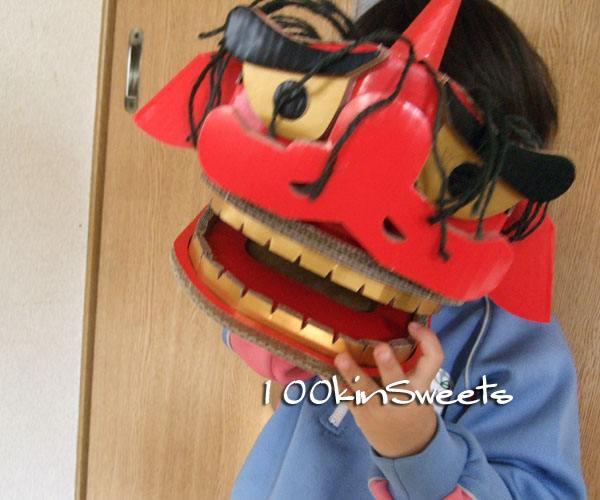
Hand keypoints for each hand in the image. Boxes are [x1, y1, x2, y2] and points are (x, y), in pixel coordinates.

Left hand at [334, 322, 443, 458]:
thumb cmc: (413, 404)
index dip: (428, 340)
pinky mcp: (361, 413)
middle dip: (389, 366)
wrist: (407, 445)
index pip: (434, 360)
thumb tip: (401, 325)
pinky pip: (346, 398)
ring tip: (340, 357)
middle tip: (381, 349)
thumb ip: (413, 363)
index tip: (413, 325)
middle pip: (397, 380)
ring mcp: (380, 407)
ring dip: (351, 373)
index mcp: (421, 385)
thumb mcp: (421, 386)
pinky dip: (334, 383)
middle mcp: (402, 396)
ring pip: (365, 390)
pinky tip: (323, 370)